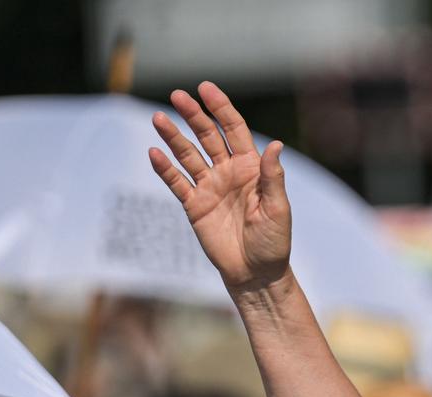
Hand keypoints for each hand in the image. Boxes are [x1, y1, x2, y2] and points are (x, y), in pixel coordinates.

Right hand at [148, 81, 292, 294]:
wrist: (256, 272)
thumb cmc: (273, 241)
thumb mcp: (278, 209)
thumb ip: (272, 177)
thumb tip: (275, 145)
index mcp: (250, 168)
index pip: (234, 129)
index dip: (221, 108)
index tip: (206, 89)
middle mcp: (228, 172)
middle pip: (207, 136)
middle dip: (193, 115)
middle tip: (177, 95)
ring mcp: (209, 187)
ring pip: (188, 155)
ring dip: (173, 137)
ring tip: (158, 118)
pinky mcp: (194, 206)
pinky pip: (177, 183)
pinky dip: (165, 168)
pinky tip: (154, 153)